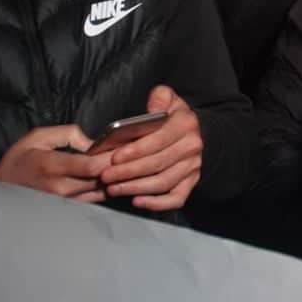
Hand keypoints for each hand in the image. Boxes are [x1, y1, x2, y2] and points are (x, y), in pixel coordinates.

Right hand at [0, 124, 111, 201]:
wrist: (3, 185)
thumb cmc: (21, 158)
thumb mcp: (39, 136)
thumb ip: (69, 134)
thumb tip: (93, 143)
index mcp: (52, 166)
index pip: (90, 166)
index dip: (110, 157)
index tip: (122, 147)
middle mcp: (59, 188)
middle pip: (100, 180)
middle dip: (117, 167)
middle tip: (128, 154)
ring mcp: (64, 202)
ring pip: (100, 192)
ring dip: (113, 180)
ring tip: (121, 166)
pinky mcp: (67, 208)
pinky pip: (93, 200)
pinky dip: (104, 188)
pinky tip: (109, 177)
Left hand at [96, 85, 202, 211]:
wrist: (194, 132)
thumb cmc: (172, 116)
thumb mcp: (167, 98)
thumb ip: (159, 97)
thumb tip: (153, 109)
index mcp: (185, 125)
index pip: (158, 140)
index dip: (135, 150)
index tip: (114, 157)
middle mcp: (192, 148)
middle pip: (157, 164)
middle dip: (128, 172)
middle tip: (106, 176)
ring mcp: (192, 167)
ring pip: (163, 183)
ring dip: (136, 188)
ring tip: (113, 188)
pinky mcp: (191, 182)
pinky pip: (176, 198)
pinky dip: (157, 203)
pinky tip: (136, 201)